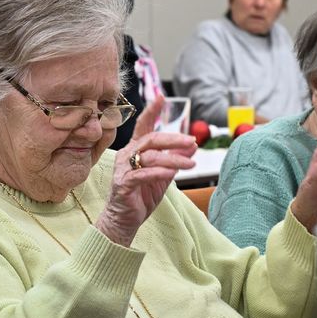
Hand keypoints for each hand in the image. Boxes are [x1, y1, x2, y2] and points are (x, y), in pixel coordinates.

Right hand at [96, 96, 196, 246]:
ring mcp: (124, 169)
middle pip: (151, 139)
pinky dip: (159, 173)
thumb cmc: (141, 196)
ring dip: (173, 159)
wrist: (125, 220)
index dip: (151, 111)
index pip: (144, 126)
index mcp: (136, 150)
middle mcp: (127, 155)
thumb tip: (192, 146)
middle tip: (191, 142)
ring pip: (150, 157)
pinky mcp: (124, 184)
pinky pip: (143, 174)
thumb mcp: (164, 176)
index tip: (161, 97)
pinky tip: (172, 174)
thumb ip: (175, 160)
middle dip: (173, 139)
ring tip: (190, 164)